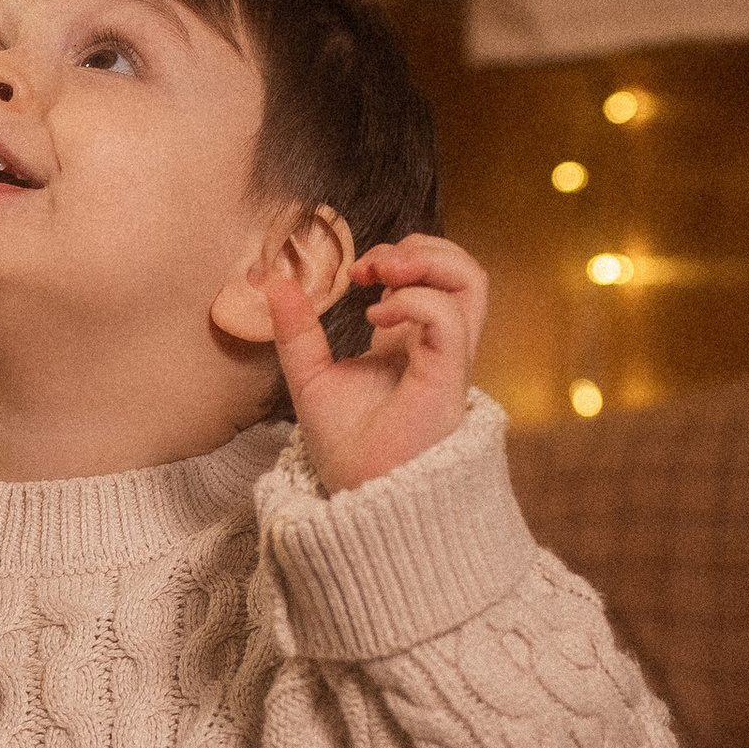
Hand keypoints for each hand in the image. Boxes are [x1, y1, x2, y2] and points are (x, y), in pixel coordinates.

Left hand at [267, 235, 486, 494]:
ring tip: (382, 272)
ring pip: (473, 284)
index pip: (435, 278)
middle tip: (372, 263)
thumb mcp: (310, 377)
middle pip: (465, 271)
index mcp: (413, 342)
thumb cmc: (347, 449)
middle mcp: (438, 346)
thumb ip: (297, 331)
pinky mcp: (447, 379)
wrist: (361, 500)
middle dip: (421, 247)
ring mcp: (448, 360)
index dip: (399, 256)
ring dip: (429, 261)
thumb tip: (275, 281)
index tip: (354, 268)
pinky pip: (449, 320)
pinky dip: (413, 301)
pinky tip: (375, 316)